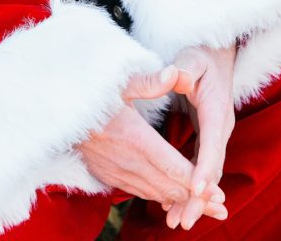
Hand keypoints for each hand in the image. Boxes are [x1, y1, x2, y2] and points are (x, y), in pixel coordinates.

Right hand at [77, 66, 226, 216]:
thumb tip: (175, 73)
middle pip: (169, 188)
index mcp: (134, 137)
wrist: (60, 111)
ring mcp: (117, 171)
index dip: (198, 182)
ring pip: (155, 194)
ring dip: (180, 201)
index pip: (173, 168)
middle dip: (196, 198)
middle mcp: (127, 160)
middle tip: (221, 205)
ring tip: (205, 208)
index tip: (218, 191)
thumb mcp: (121, 82)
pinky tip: (173, 197)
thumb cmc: (94, 92)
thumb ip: (150, 81)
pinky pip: (140, 192)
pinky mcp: (109, 176)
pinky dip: (160, 196)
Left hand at [164, 44, 236, 230]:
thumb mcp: (191, 57)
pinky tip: (178, 203)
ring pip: (208, 173)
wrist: (215, 56)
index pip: (213, 142)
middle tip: (182, 221)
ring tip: (176, 221)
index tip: (197, 189)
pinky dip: (192, 186)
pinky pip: (202, 167)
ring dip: (195, 199)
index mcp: (217, 109)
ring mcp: (216, 135)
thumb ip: (183, 68)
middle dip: (199, 197)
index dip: (206, 166)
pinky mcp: (209, 139)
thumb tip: (173, 75)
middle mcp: (220, 127)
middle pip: (212, 168)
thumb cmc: (200, 56)